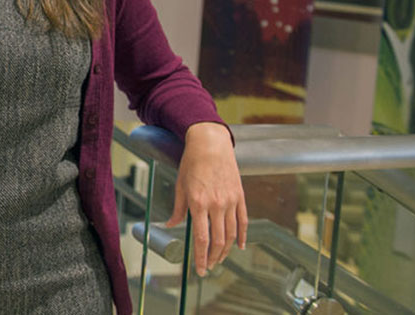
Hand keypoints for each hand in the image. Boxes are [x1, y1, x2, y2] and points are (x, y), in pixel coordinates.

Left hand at [165, 121, 246, 276]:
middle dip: (213, 258)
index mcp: (198, 202)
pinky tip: (239, 246)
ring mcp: (230, 201)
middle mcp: (216, 204)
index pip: (201, 238)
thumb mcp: (180, 185)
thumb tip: (171, 225)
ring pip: (232, 234)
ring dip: (226, 250)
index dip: (200, 257)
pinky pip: (243, 221)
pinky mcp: (240, 196)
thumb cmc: (192, 163)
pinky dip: (243, 236)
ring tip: (219, 259)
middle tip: (208, 268)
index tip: (199, 269)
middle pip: (218, 240)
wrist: (211, 144)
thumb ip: (178, 208)